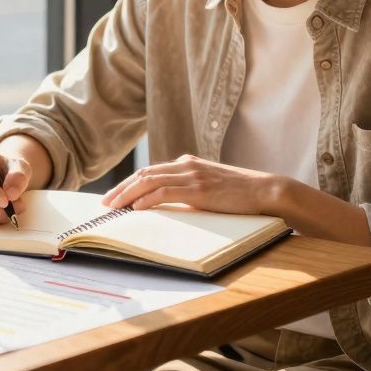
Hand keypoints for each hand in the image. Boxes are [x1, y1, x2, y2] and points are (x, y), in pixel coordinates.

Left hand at [101, 154, 284, 214]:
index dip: (129, 184)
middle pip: (144, 174)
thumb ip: (191, 189)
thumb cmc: (241, 193)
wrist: (266, 190)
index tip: (114, 197)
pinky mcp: (199, 189)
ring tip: (113, 208)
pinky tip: (136, 208)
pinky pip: (165, 192)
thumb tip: (170, 203)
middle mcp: (186, 165)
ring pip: (150, 182)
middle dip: (121, 189)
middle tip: (105, 204)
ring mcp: (192, 175)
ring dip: (128, 195)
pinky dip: (147, 200)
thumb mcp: (211, 186)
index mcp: (188, 163)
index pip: (150, 171)